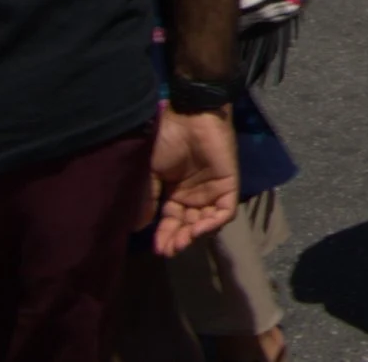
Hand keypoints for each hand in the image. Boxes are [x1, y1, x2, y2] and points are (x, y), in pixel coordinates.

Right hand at [144, 103, 238, 256]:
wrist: (188, 117)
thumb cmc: (166, 140)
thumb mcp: (150, 173)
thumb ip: (148, 200)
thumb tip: (139, 227)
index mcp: (175, 193)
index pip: (171, 222)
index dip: (165, 236)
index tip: (158, 249)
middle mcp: (194, 195)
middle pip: (189, 225)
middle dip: (179, 239)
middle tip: (170, 249)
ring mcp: (212, 190)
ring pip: (207, 222)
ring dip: (195, 235)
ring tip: (182, 241)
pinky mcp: (229, 184)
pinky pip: (225, 211)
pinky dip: (214, 223)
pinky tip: (198, 229)